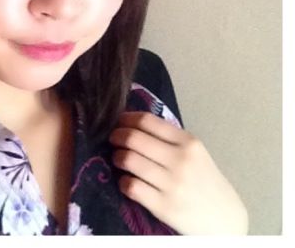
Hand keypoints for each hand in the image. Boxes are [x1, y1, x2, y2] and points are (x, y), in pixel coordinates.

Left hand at [109, 111, 248, 234]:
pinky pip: (131, 186)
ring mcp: (172, 184)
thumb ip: (168, 137)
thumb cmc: (204, 180)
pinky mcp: (164, 207)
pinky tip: (127, 181)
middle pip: (133, 138)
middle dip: (117, 136)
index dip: (126, 119)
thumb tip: (131, 123)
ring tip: (119, 159)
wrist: (225, 218)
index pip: (147, 121)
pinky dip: (123, 182)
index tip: (118, 121)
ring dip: (118, 157)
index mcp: (188, 142)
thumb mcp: (194, 152)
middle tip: (113, 139)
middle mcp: (181, 160)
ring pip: (129, 160)